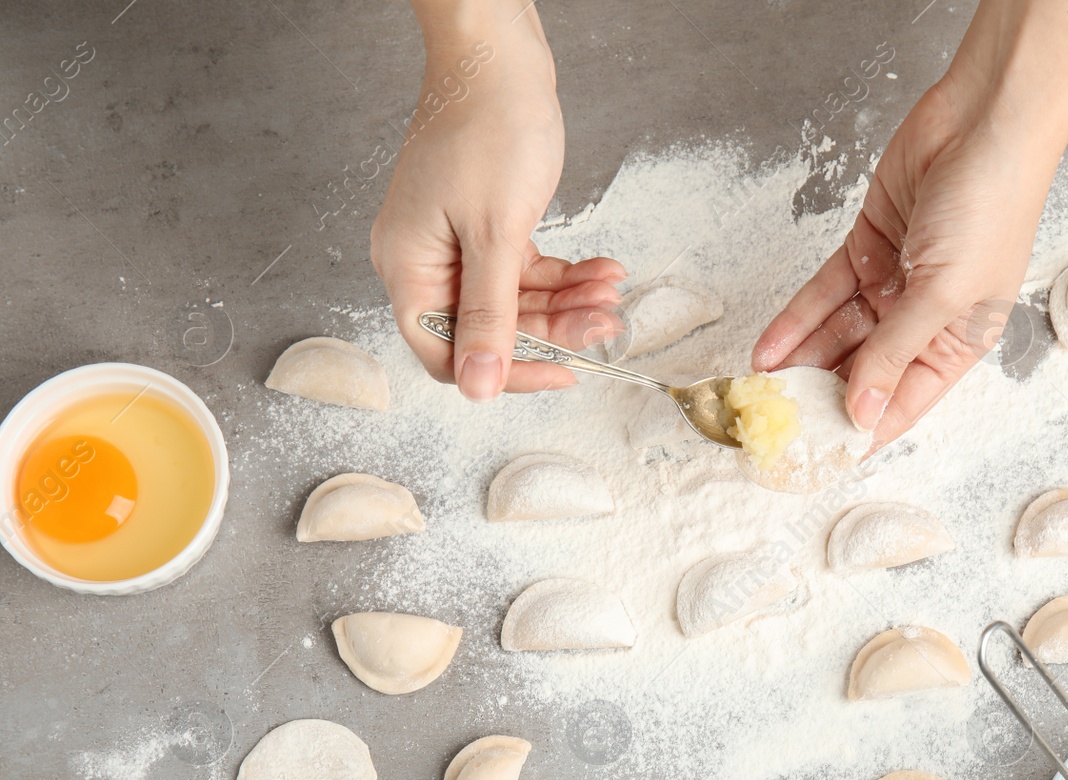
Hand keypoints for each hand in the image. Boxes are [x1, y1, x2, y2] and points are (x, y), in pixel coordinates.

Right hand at [371, 5, 624, 401]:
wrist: (500, 58)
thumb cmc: (487, 128)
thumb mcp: (495, 233)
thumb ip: (489, 316)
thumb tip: (477, 386)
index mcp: (408, 269)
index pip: (448, 354)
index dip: (505, 371)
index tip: (562, 372)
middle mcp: (426, 263)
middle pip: (491, 329)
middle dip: (554, 329)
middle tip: (606, 322)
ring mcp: (456, 245)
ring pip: (516, 302)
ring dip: (568, 302)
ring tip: (611, 291)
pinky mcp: (487, 228)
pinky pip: (526, 271)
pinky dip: (565, 275)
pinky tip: (602, 270)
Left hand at [752, 84, 1057, 444]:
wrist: (982, 122)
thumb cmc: (991, 207)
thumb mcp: (944, 294)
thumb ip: (895, 353)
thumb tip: (862, 413)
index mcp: (959, 343)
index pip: (902, 402)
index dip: (861, 430)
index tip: (818, 457)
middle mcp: (924, 319)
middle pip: (862, 371)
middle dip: (819, 397)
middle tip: (774, 424)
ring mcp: (893, 283)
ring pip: (836, 335)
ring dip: (798, 361)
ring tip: (758, 389)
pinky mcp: (865, 248)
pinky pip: (823, 295)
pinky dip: (795, 320)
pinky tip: (767, 348)